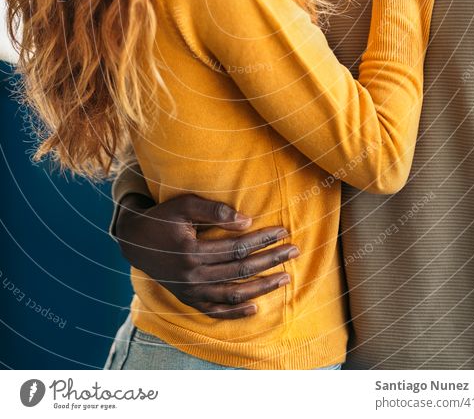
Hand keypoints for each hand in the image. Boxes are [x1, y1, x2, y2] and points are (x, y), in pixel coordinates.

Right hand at [115, 193, 299, 318]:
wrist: (135, 241)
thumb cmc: (162, 217)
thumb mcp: (184, 205)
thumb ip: (214, 210)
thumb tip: (246, 220)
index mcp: (192, 252)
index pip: (237, 247)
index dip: (262, 240)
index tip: (283, 232)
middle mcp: (192, 276)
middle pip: (241, 270)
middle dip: (270, 260)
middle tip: (294, 251)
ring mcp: (190, 292)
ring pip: (233, 294)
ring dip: (262, 287)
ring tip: (285, 278)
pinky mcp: (188, 299)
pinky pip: (215, 311)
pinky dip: (235, 313)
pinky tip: (256, 307)